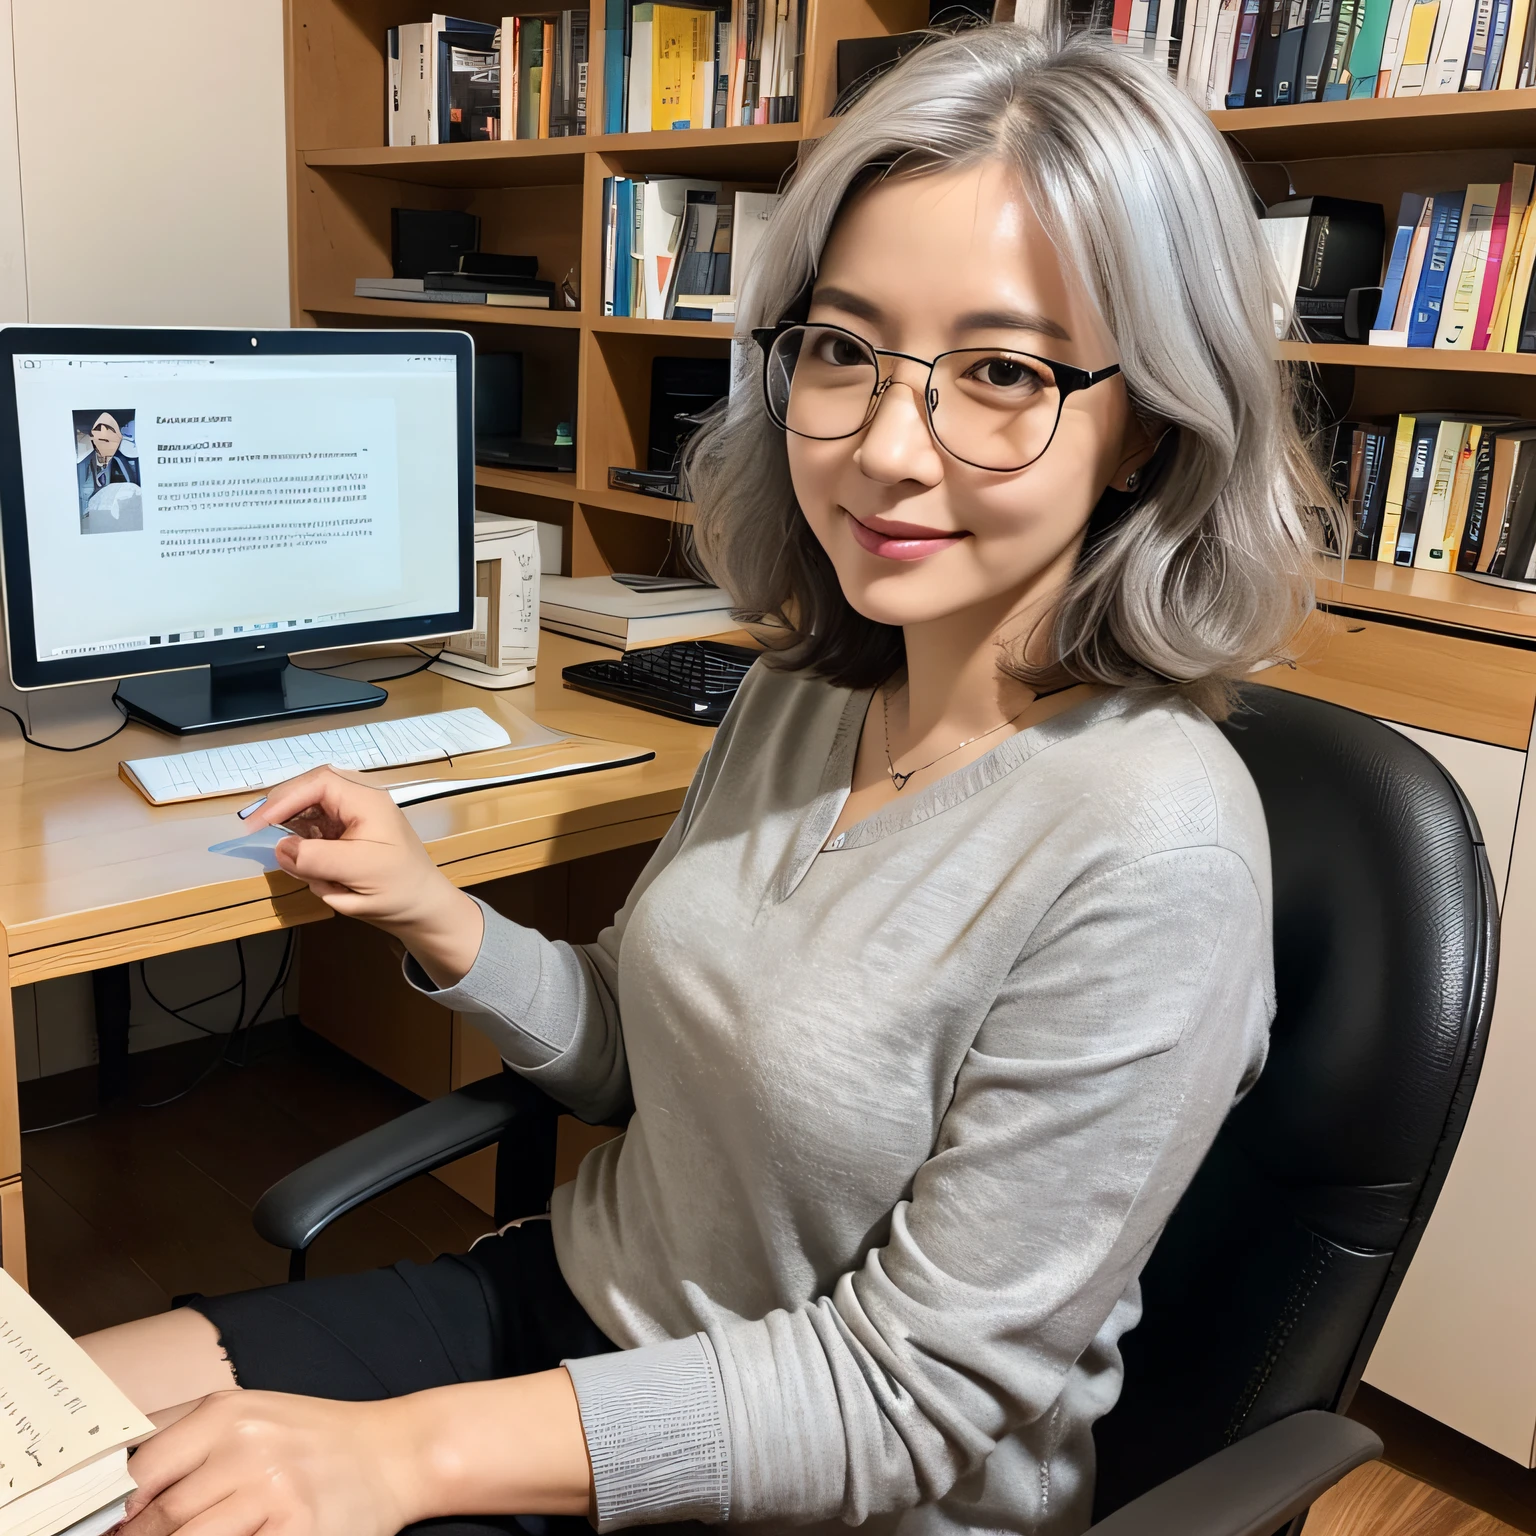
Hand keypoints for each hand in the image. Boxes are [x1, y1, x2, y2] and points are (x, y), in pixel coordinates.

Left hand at [118, 1390, 420, 1535]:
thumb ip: (181, 1440)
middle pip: (158, 1519)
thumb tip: (108, 1482)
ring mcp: (274, 1492)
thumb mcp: (249, 1415)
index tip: (88, 1534)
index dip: (105, 1515)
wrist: (395, 1452)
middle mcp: (248, 1446)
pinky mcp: (298, 1531)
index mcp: (227, 1412)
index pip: (137, 1473)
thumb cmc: (313, 1439)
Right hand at [245, 766, 482, 986]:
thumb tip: (280, 847)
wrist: (422, 910)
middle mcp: (359, 799)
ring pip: (307, 811)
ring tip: (307, 865)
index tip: (257, 825)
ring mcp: (352, 814)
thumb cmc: (398, 889)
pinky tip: (318, 872)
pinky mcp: (346, 832)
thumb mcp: (357, 873)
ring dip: (297, 834)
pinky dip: (307, 848)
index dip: (283, 799)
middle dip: (285, 814)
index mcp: (367, 800)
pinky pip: (314, 830)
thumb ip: (316, 858)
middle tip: (259, 836)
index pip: (317, 783)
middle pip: (309, 790)